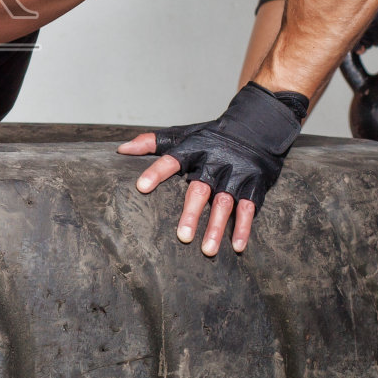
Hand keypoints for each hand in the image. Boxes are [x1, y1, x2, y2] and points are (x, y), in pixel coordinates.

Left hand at [119, 83, 306, 256]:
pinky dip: (242, 228)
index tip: (141, 187)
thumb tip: (122, 150)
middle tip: (182, 237)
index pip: (170, 160)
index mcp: (193, 150)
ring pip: (224, 203)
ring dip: (216, 227)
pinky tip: (237, 247)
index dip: (156, 172)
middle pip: (200, 189)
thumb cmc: (211, 136)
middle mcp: (213, 163)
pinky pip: (247, 208)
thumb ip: (151, 142)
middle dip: (191, 213)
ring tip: (206, 250)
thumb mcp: (182, 135)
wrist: (255, 127)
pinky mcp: (252, 186)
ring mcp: (234, 175)